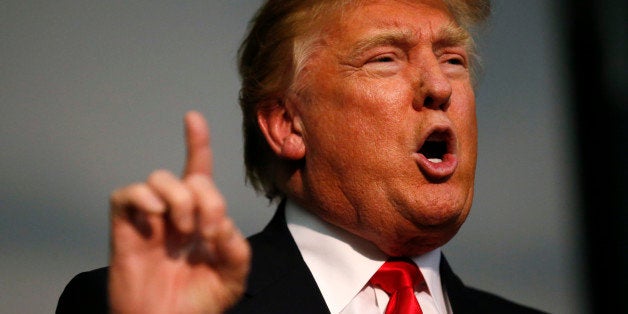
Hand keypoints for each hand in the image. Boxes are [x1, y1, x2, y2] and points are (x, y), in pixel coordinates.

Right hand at [108, 111, 250, 313]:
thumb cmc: (197, 304)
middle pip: (189, 176)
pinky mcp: (125, 228)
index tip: (193, 117)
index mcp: (200, 219)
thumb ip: (237, 249)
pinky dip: (144, 198)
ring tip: (183, 231)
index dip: (197, 144)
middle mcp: (175, 213)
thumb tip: (221, 222)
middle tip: (207, 232)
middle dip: (206, 198)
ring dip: (179, 199)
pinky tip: (158, 218)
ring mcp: (149, 219)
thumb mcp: (232, 278)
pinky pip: (127, 194)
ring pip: (159, 177)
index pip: (199, 173)